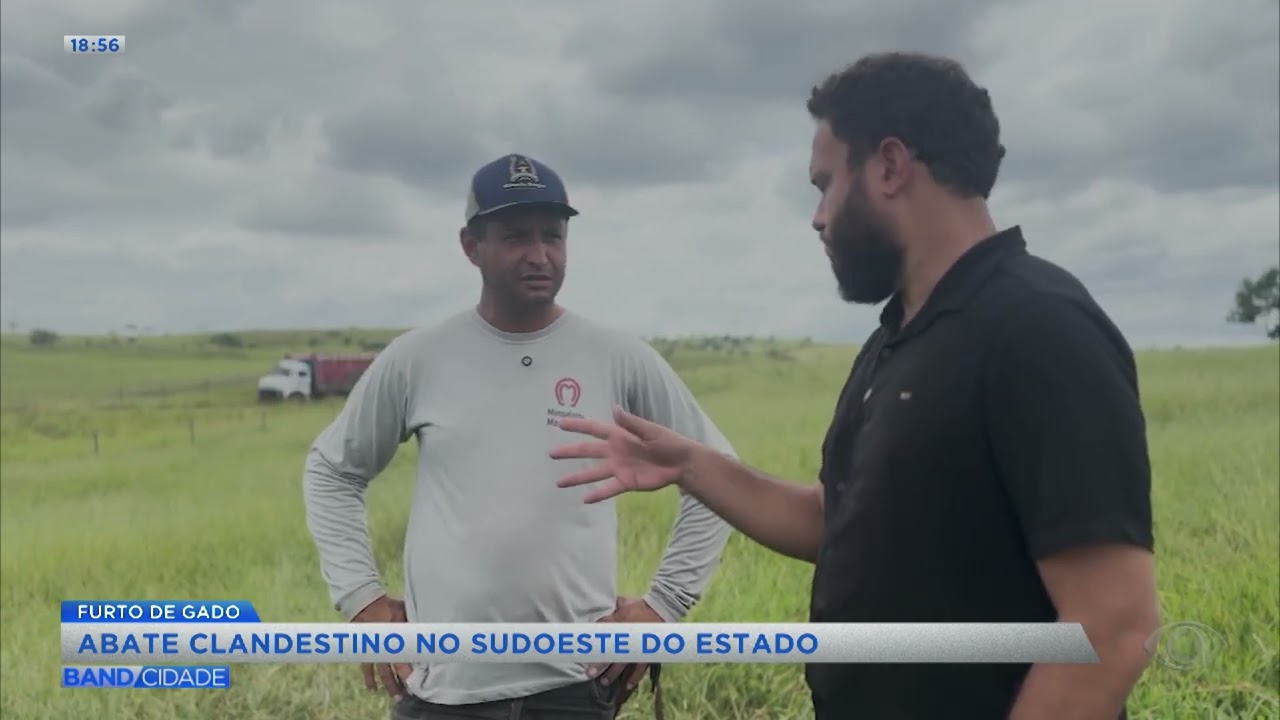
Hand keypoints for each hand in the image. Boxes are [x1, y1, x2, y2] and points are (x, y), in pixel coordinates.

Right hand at [351, 595, 412, 698]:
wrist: (365, 602)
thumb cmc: (388, 606)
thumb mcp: (404, 610)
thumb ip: (412, 621)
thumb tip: (428, 628)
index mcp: (396, 637)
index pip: (403, 658)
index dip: (409, 670)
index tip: (416, 679)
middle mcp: (385, 647)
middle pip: (394, 669)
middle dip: (402, 682)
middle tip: (409, 693)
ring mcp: (374, 650)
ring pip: (382, 673)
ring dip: (389, 685)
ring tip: (397, 697)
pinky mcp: (366, 651)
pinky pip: (366, 668)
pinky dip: (369, 679)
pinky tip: (373, 690)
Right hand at [551, 405, 694, 502]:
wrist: (682, 464)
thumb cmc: (669, 442)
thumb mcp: (651, 430)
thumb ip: (631, 422)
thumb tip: (614, 408)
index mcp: (620, 435)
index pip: (594, 429)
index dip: (578, 426)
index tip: (560, 424)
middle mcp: (615, 451)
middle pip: (587, 451)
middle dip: (569, 452)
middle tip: (551, 454)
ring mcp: (619, 468)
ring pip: (593, 473)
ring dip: (577, 477)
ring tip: (559, 483)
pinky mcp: (626, 482)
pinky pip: (608, 489)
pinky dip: (597, 494)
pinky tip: (584, 500)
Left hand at [590, 597, 664, 693]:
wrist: (660, 608)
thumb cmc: (639, 605)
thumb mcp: (622, 603)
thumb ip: (611, 607)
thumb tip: (600, 609)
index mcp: (618, 624)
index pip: (602, 636)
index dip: (593, 644)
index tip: (584, 652)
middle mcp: (626, 638)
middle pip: (610, 654)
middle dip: (599, 665)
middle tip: (589, 673)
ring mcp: (636, 648)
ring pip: (622, 664)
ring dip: (612, 674)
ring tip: (604, 682)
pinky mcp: (646, 653)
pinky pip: (640, 668)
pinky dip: (634, 677)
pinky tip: (627, 685)